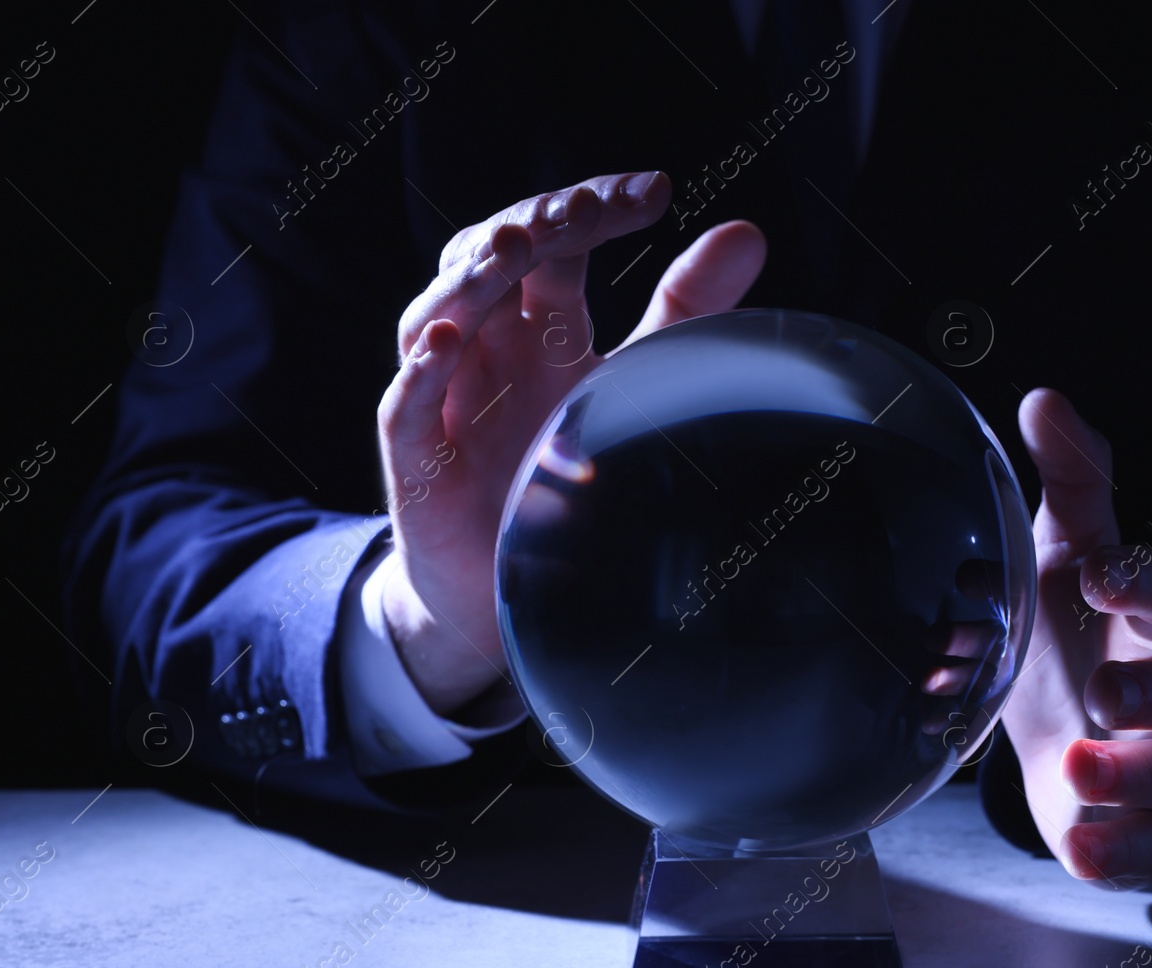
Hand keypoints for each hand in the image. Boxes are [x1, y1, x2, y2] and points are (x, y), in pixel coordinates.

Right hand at [377, 172, 765, 710]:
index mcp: (539, 327)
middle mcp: (487, 350)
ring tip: (519, 245)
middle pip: (487, 260)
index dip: (592, 206)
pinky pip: (405, 408)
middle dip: (534, 225)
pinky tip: (443, 343)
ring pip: (436, 316)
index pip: (552, 242)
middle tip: (587, 210)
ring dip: (472, 278)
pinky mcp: (417, 463)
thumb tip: (746, 232)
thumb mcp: (634, 382)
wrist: (513, 593)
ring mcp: (445, 401)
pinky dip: (420, 374)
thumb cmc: (567, 479)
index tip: (655, 191)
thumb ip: (683, 311)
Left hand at [1000, 389, 1151, 886]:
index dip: (1147, 579)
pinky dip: (1119, 851)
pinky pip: (1148, 848)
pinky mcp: (1138, 827)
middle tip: (1103, 688)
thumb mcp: (1064, 548)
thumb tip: (1044, 398)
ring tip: (1075, 767)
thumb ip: (1069, 480)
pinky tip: (1083, 845)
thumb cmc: (1072, 625)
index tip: (1098, 570)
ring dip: (1133, 776)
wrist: (1057, 728)